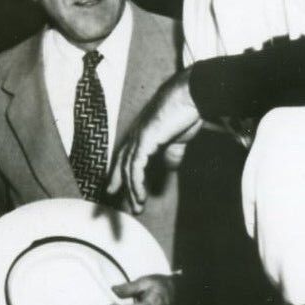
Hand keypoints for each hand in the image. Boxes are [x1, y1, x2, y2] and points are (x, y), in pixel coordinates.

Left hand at [106, 70, 202, 213]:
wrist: (192, 96)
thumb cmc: (186, 112)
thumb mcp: (179, 139)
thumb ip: (172, 153)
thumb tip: (171, 167)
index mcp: (142, 134)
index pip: (125, 158)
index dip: (119, 175)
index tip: (113, 190)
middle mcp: (135, 136)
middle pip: (122, 165)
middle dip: (121, 187)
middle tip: (124, 208)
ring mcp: (138, 138)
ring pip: (127, 170)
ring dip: (131, 191)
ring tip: (136, 208)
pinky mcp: (144, 140)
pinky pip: (135, 167)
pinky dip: (136, 183)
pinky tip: (139, 196)